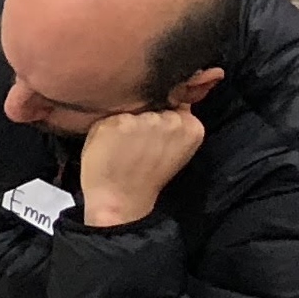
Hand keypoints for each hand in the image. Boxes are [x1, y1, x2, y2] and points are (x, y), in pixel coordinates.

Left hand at [80, 108, 206, 227]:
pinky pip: (111, 116)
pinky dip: (106, 128)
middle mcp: (172, 120)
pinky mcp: (119, 123)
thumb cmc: (146, 174)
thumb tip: (173, 98)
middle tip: (137, 141)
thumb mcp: (174, 148)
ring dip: (126, 121)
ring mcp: (145, 120)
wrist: (121, 199)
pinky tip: (110, 145)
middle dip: (145, 117)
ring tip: (123, 145)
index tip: (154, 134)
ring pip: (133, 109)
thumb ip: (175, 125)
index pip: (177, 102)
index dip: (162, 115)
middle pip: (155, 104)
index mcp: (192, 127)